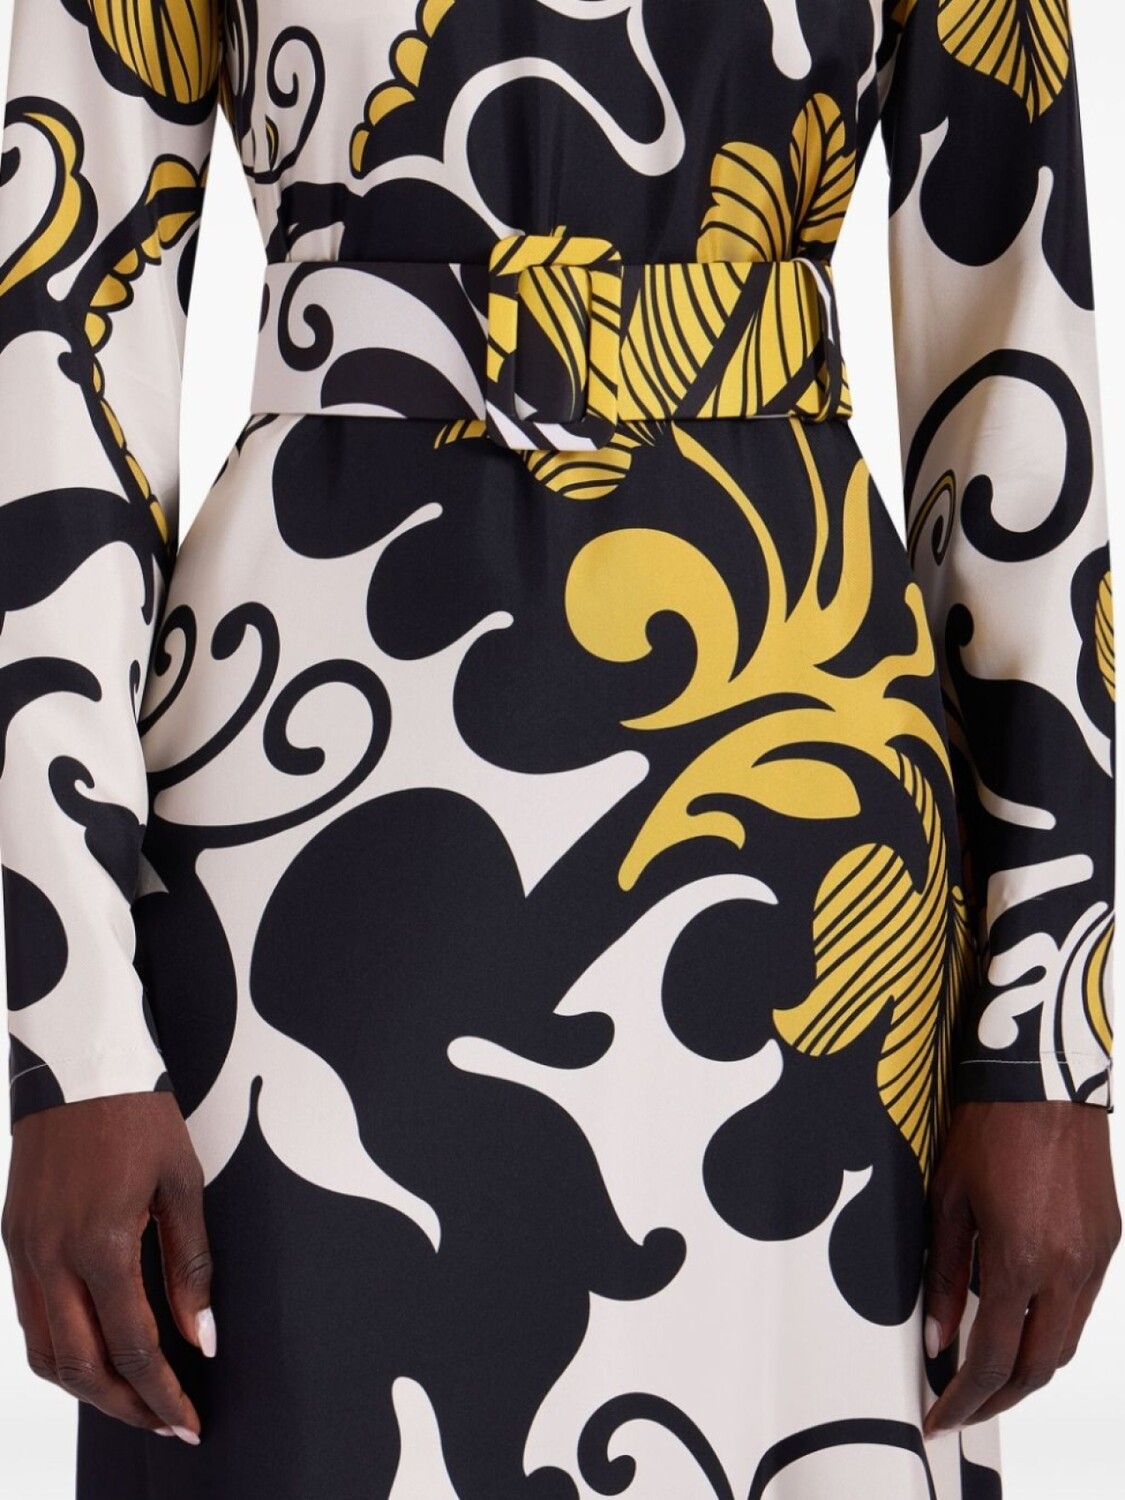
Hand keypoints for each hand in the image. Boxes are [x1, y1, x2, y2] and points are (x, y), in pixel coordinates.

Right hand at [2, 1090, 215, 1443]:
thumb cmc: (138, 1115)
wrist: (78, 1064)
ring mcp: (23, 1252)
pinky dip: (60, 1350)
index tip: (188, 1421)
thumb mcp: (182, 1183)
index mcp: (101, 1244)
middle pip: (81, 1368)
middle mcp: (51, 1258)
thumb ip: (190, 1265)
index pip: (133, 1348)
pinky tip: (95, 1351)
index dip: (162, 1394)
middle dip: (125, 1406)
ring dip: (87, 1388)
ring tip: (132, 1398)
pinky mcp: (12, 1240)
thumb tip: (202, 1335)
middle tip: (165, 1422)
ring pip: (44, 1353)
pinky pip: (28, 1319)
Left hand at [922, 1099, 1120, 1435]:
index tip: (940, 1418)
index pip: (994, 1359)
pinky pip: (1083, 1306)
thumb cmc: (986, 1130)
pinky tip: (1023, 1323)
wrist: (1043, 1080)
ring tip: (989, 1374)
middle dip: (1000, 1398)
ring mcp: (1095, 1259)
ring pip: (1066, 1342)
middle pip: (1039, 1367)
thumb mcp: (947, 1201)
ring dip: (1029, 1367)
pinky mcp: (1108, 1242)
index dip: (965, 1398)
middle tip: (963, 1409)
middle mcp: (1067, 1270)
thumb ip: (942, 1276)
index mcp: (1020, 1261)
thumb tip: (937, 1339)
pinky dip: (1052, 1328)